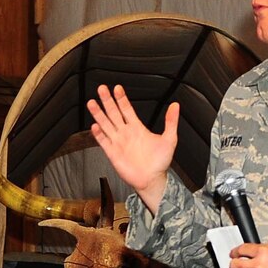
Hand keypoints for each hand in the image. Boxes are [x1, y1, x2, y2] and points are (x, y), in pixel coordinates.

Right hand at [85, 84, 178, 207]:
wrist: (152, 179)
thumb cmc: (160, 161)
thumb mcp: (169, 139)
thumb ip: (170, 121)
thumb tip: (175, 105)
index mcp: (137, 128)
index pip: (127, 109)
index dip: (121, 99)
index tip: (117, 88)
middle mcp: (125, 133)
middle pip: (113, 113)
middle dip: (107, 101)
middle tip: (102, 89)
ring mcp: (118, 142)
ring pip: (106, 124)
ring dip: (99, 114)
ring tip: (92, 103)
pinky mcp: (113, 153)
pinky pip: (104, 141)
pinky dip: (99, 134)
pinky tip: (95, 126)